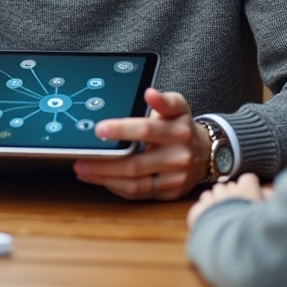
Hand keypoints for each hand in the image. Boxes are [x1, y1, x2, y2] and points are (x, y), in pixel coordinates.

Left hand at [73, 88, 209, 200]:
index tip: (99, 130)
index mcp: (177, 131)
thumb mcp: (178, 106)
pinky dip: (116, 187)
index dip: (121, 130)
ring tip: (83, 170)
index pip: (146, 130)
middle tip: (81, 158)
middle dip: (104, 163)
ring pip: (135, 184)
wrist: (205, 153)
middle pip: (135, 163)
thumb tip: (149, 93)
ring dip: (105, 179)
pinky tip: (100, 180)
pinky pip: (139, 194)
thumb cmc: (182, 126)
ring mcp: (174, 179)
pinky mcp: (169, 193)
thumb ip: (163, 100)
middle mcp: (178, 157)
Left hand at [187, 172, 270, 227]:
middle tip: (238, 211)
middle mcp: (228, 192)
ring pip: (212, 193)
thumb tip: (269, 194)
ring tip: (223, 218)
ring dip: (216, 202)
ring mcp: (211, 200)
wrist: (231, 247)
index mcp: (247, 191)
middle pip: (229, 187)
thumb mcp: (268, 215)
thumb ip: (269, 202)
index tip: (251, 196)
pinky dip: (204, 212)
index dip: (250, 187)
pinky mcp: (199, 211)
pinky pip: (200, 205)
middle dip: (233, 196)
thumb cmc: (256, 232)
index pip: (248, 179)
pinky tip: (210, 223)